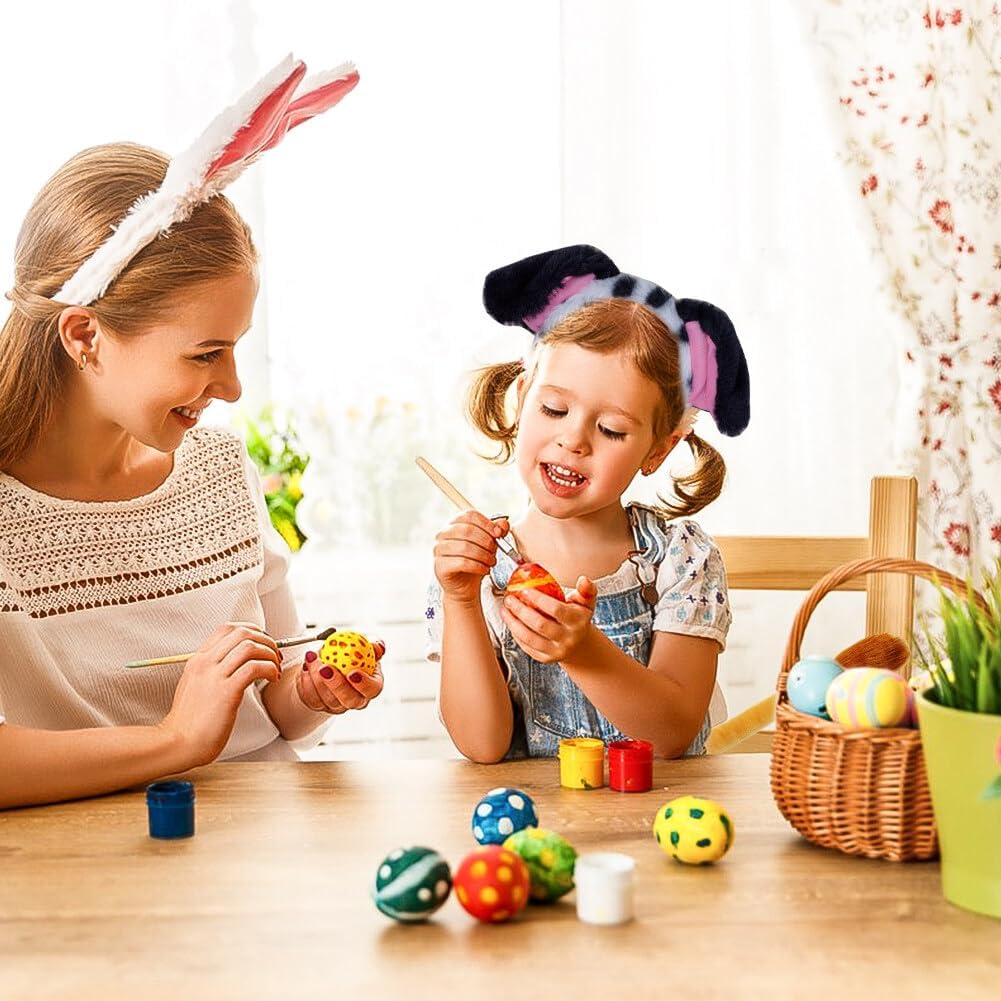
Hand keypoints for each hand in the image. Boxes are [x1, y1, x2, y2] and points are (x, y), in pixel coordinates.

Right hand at [160, 622, 282, 765]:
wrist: (178, 743)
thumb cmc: (190, 722)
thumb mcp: (196, 686)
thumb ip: (213, 672)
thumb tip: (238, 663)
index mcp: (198, 660)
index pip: (228, 629)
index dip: (252, 631)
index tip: (264, 644)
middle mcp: (205, 663)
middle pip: (242, 632)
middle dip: (266, 640)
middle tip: (275, 656)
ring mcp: (214, 676)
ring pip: (250, 646)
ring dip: (270, 654)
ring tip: (275, 668)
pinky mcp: (226, 692)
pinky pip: (254, 668)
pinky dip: (269, 669)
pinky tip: (272, 678)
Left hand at [296, 639, 385, 713]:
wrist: (329, 657)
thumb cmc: (351, 652)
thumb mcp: (364, 643)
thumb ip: (373, 643)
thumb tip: (377, 647)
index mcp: (371, 685)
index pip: (373, 689)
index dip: (364, 684)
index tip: (353, 672)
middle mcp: (356, 699)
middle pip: (350, 700)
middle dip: (337, 685)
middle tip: (326, 668)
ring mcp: (337, 705)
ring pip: (328, 699)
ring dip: (317, 679)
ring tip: (312, 658)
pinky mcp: (319, 705)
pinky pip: (311, 699)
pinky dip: (306, 682)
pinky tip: (306, 667)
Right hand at [433, 512, 508, 604]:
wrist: (465, 586)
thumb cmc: (475, 561)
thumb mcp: (489, 544)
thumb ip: (497, 532)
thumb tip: (503, 524)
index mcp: (454, 523)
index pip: (470, 515)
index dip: (487, 523)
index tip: (499, 534)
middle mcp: (443, 534)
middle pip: (467, 530)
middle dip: (486, 541)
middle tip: (495, 551)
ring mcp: (438, 549)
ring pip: (465, 547)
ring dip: (484, 555)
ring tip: (492, 562)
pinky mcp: (440, 566)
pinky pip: (462, 562)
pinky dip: (478, 566)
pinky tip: (485, 570)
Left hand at [501, 575, 597, 663]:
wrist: (579, 643)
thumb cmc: (578, 618)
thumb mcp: (586, 603)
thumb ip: (586, 590)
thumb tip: (584, 580)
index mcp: (578, 622)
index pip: (556, 610)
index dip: (538, 599)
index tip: (525, 590)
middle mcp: (568, 639)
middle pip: (540, 625)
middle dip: (521, 611)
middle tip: (509, 599)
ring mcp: (557, 651)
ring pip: (530, 638)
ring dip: (513, 623)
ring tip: (505, 610)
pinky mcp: (546, 659)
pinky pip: (526, 646)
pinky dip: (516, 634)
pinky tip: (510, 622)